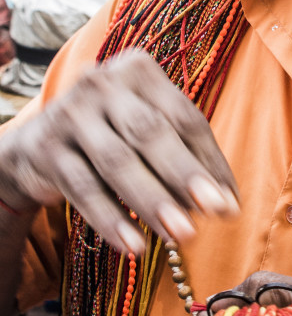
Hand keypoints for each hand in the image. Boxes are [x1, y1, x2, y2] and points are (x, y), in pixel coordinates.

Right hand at [0, 50, 238, 255]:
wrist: (35, 145)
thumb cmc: (111, 136)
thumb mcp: (144, 131)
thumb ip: (182, 155)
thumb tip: (223, 202)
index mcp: (138, 70)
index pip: (183, 117)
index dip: (211, 161)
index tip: (232, 204)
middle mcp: (102, 83)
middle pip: (150, 131)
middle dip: (185, 174)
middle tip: (214, 211)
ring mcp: (69, 113)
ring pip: (117, 161)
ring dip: (153, 200)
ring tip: (182, 234)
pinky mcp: (45, 149)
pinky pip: (83, 189)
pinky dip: (111, 219)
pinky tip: (135, 246)